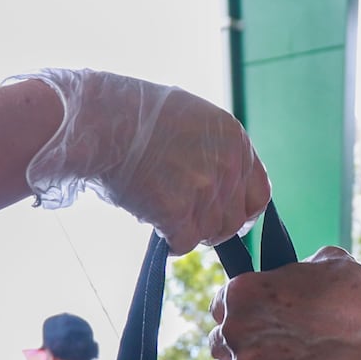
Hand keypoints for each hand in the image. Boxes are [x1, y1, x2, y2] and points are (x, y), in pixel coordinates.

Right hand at [15, 70, 269, 251]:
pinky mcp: (177, 210)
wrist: (101, 121)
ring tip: (162, 210)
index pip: (259, 196)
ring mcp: (204, 189)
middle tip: (184, 218)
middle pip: (233, 222)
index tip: (224, 218)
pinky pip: (184, 243)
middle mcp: (227, 165)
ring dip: (187, 230)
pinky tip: (153, 220)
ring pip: (208, 235)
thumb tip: (224, 187)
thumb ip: (217, 151)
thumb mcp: (195, 119)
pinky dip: (170, 240)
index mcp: (235, 140)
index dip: (240, 213)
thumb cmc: (137, 115)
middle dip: (211, 226)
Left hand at [207, 246, 360, 359]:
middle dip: (236, 351)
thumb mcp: (320, 263)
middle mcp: (236, 327)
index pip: (220, 309)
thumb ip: (294, 272)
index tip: (247, 330)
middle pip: (219, 345)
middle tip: (259, 358)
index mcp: (244, 291)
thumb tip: (298, 276)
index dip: (234, 320)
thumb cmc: (355, 294)